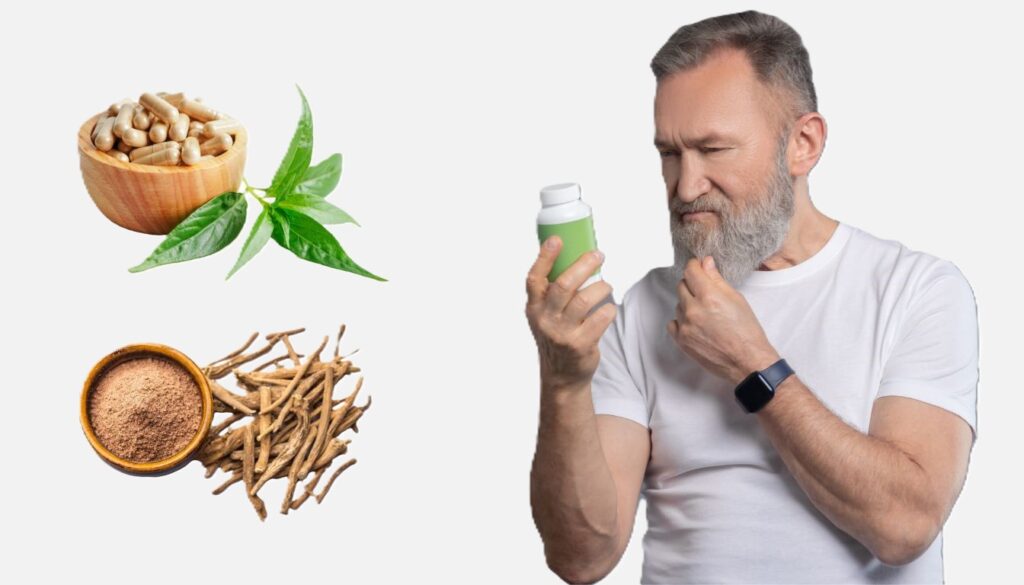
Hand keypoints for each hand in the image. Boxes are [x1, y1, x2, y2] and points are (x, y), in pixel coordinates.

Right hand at [526, 236, 616, 391]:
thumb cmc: (557, 336)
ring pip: (584, 300)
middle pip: (564, 285)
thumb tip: (575, 258)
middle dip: (584, 265)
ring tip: (606, 285)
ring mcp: (562, 333)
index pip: (535, 278)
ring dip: (601, 287)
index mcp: (534, 307)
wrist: (561, 376)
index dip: (545, 257)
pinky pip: (600, 318)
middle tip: (598, 255)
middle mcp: (545, 319)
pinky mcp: (580, 345)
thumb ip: (553, 293)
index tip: (557, 240)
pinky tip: (608, 308)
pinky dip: (608, 309)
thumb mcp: (545, 315)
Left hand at [667, 256, 778, 384]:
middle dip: (692, 285)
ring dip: (688, 304)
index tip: (698, 267)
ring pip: (678, 304)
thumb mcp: (737, 299)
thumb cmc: (746, 331)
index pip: (691, 271)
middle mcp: (693, 309)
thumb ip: (717, 279)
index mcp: (709, 296)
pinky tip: (695, 325)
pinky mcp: (681, 340)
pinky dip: (681, 321)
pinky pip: (673, 322)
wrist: (746, 361)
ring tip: (706, 313)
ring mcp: (685, 326)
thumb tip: (705, 262)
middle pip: (681, 285)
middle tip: (705, 292)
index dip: (695, 266)